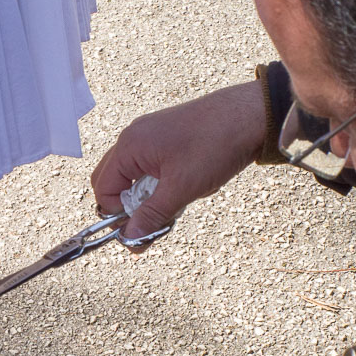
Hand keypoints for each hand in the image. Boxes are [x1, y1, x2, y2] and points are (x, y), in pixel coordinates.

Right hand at [90, 80, 268, 241]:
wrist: (251, 115)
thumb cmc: (215, 145)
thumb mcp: (182, 188)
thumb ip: (152, 215)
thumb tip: (129, 239)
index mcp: (130, 146)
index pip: (103, 189)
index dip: (117, 214)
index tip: (140, 229)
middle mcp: (134, 137)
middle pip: (113, 181)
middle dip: (130, 205)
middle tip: (155, 218)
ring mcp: (150, 134)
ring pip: (134, 175)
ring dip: (149, 195)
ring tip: (177, 200)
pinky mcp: (167, 136)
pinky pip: (151, 166)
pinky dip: (162, 182)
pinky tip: (186, 186)